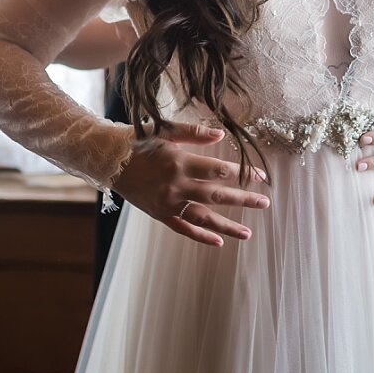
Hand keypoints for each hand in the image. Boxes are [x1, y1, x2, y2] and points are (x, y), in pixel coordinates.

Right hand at [110, 123, 270, 246]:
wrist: (108, 160)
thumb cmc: (137, 141)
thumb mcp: (164, 130)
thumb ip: (194, 133)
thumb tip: (221, 134)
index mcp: (179, 163)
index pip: (219, 170)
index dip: (242, 173)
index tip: (260, 176)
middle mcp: (176, 186)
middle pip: (217, 195)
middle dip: (244, 200)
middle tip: (265, 203)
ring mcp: (168, 203)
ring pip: (203, 218)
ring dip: (227, 226)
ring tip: (248, 234)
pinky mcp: (160, 214)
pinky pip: (183, 228)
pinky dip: (201, 236)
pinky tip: (218, 241)